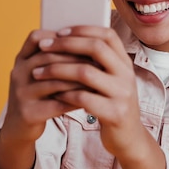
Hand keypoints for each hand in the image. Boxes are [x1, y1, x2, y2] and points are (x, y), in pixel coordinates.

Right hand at [0, 29, 88, 168]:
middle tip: (99, 61)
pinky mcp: (28, 112)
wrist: (19, 127)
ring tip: (98, 80)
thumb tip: (89, 43)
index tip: (84, 41)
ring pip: (55, 82)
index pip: (36, 38)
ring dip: (80, 80)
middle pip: (49, 58)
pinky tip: (90, 98)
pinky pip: (57, 103)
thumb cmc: (38, 95)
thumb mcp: (39, 73)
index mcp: (21, 59)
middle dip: (77, 59)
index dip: (60, 37)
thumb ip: (55, 58)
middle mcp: (18, 73)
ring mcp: (21, 93)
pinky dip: (76, 99)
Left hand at [34, 26, 165, 168]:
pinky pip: (84, 99)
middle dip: (66, 45)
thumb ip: (97, 63)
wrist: (129, 138)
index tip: (60, 32)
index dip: (83, 30)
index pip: (107, 35)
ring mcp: (122, 94)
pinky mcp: (114, 113)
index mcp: (125, 63)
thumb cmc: (112, 104)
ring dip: (58, 70)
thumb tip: (66, 40)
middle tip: (44, 47)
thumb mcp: (111, 80)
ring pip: (86, 72)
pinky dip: (65, 94)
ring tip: (39, 72)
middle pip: (96, 48)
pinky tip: (53, 94)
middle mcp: (127, 75)